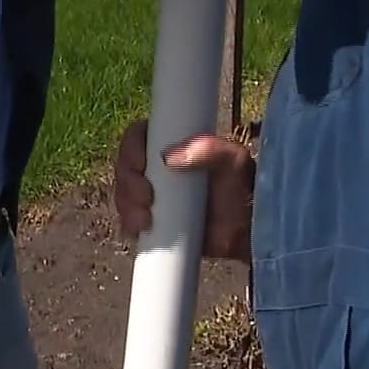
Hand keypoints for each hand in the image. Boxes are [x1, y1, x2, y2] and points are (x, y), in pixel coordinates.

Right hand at [113, 117, 254, 261]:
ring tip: (146, 221)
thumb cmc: (241, 188)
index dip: (131, 149)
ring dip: (127, 206)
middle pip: (125, 167)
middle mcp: (156, 167)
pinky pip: (127, 220)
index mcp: (171, 143)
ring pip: (123, 194)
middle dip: (128, 183)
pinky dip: (128, 225)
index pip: (138, 137)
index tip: (140, 166)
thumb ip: (210, 149)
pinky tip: (139, 231)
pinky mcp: (150, 220)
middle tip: (147, 199)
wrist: (245, 230)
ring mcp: (151, 194)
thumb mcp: (233, 160)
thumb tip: (169, 157)